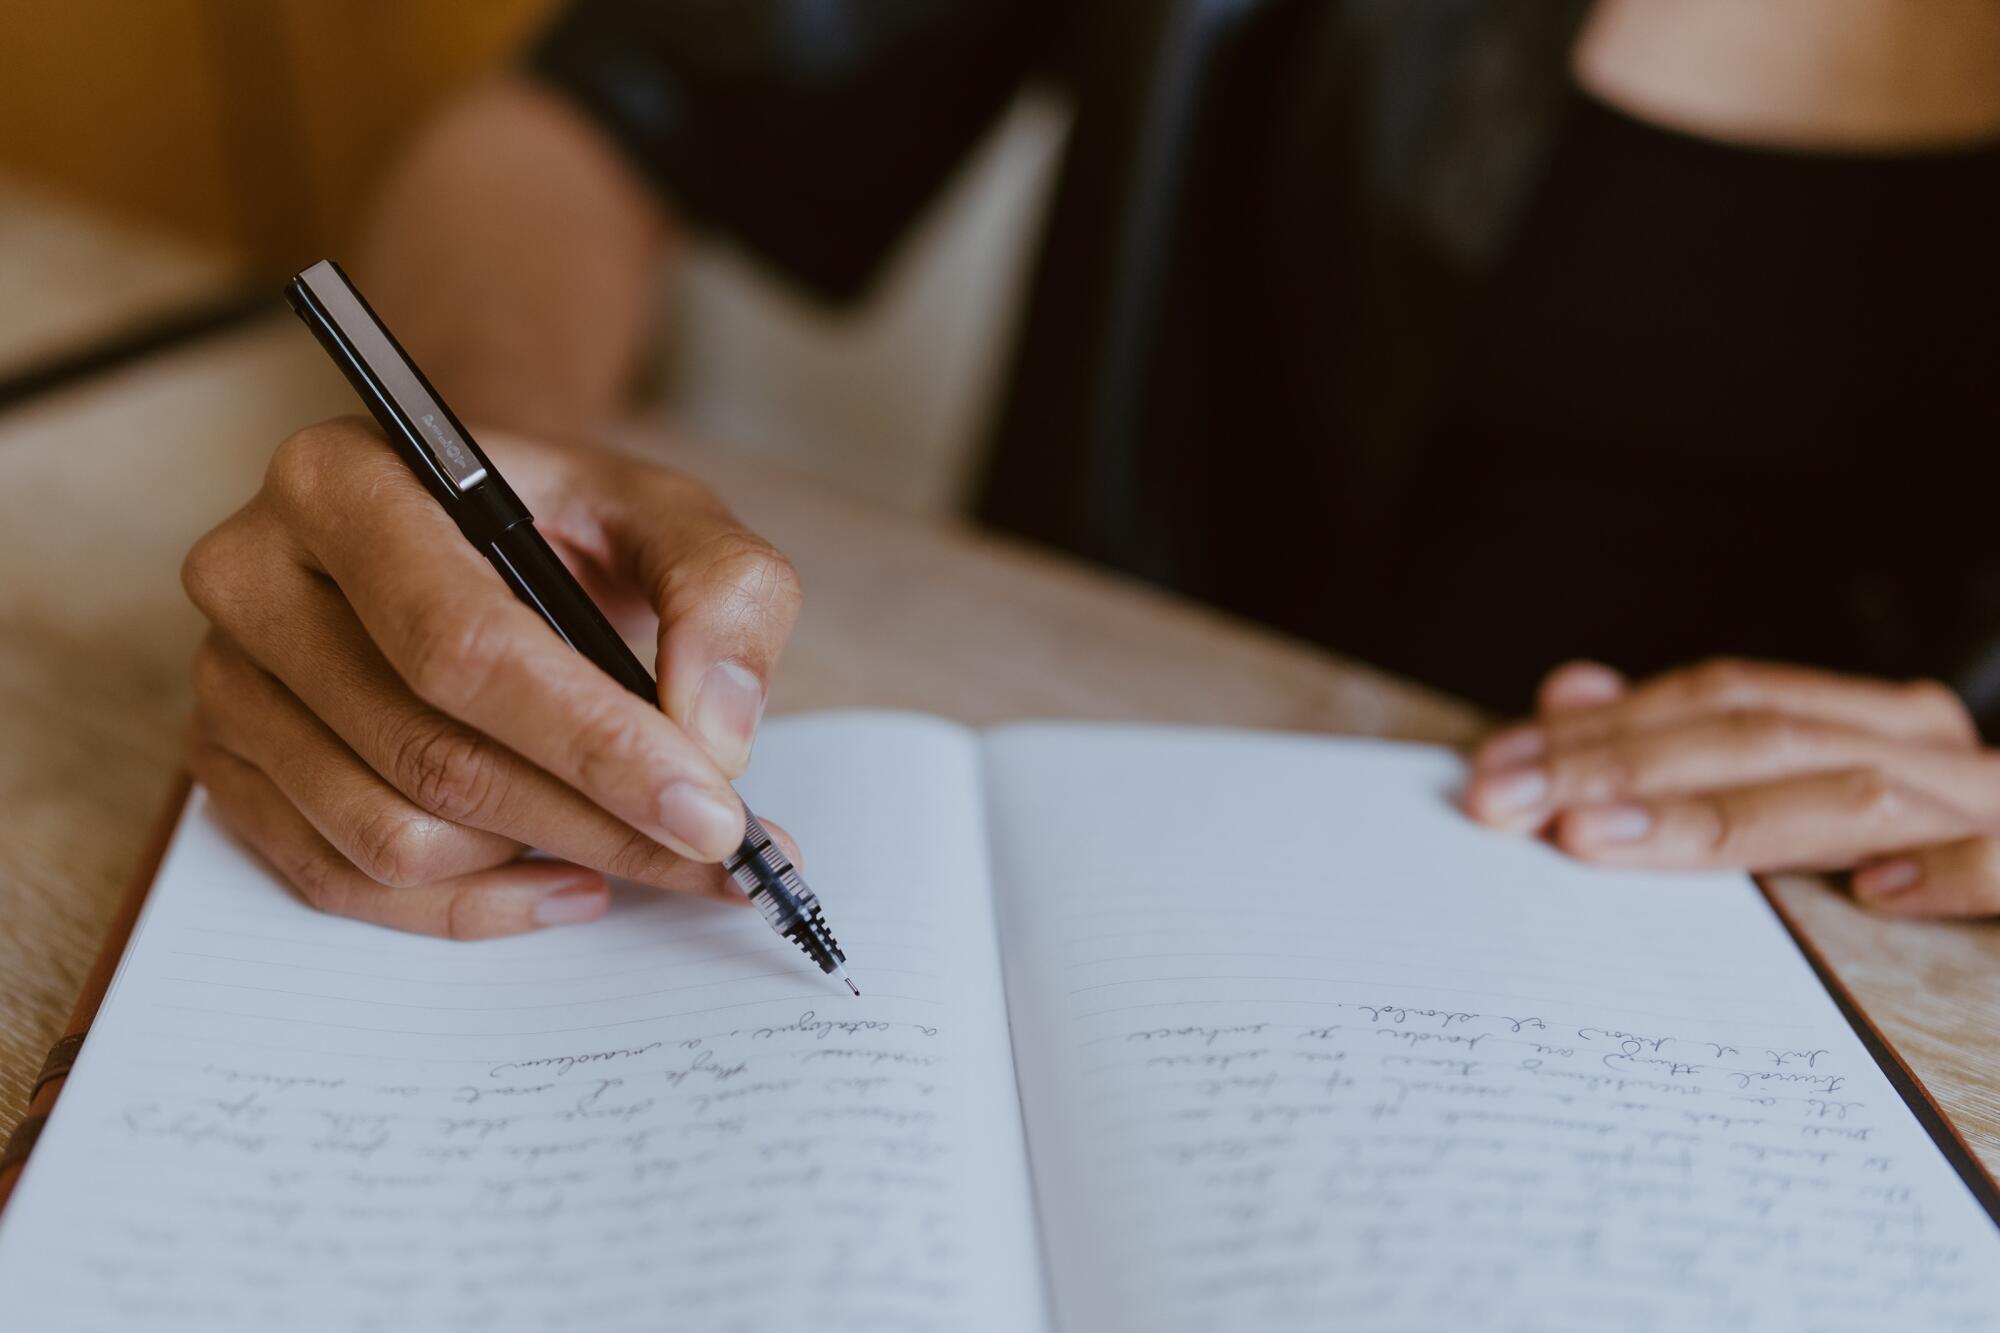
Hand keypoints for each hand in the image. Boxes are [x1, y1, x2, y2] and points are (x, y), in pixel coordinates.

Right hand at [182, 419, 800, 938]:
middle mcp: (253, 575)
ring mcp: (225, 680)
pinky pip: (343, 883)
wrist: (470, 529)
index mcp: (345, 481)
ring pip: (390, 840)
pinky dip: (474, 904)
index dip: (595, 744)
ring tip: (637, 840)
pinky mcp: (224, 766)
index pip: (464, 647)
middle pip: (430, 757)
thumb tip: (714, 737)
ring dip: (540, 860)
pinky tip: (565, 877)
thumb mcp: (668, 517)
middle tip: (716, 854)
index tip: (711, 813)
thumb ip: (725, 595)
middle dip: (596, 822)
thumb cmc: (562, 524)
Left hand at [1462, 658, 1999, 917]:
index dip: (1599, 728)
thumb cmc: (1936, 836)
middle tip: (1505, 804)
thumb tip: (1570, 691)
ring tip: (1599, 842)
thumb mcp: (1812, 779)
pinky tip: (1872, 897)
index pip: (1715, 698)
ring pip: (1847, 792)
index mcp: (1867, 718)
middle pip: (1755, 733)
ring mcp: (1991, 805)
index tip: (1494, 770)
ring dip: (1716, 817)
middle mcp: (1927, 744)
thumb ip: (1694, 740)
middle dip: (1616, 767)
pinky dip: (1949, 874)